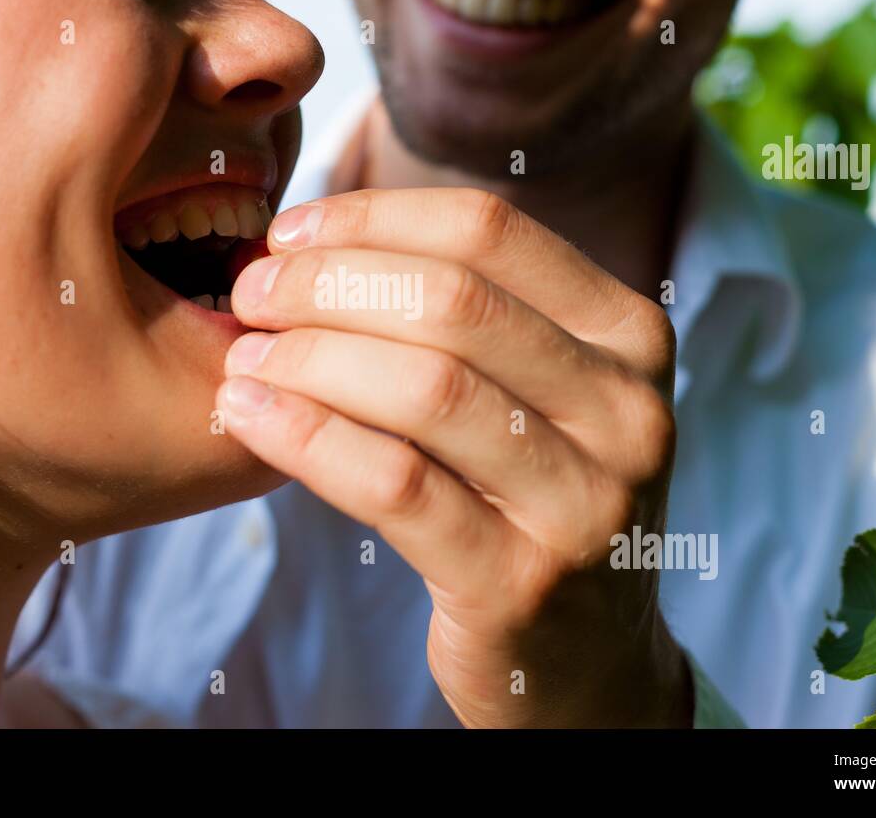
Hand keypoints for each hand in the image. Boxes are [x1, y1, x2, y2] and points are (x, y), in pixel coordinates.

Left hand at [218, 188, 691, 727]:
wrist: (585, 658)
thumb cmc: (530, 499)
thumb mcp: (538, 393)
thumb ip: (468, 317)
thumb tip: (315, 242)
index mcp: (630, 338)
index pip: (488, 232)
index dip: (371, 218)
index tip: (289, 234)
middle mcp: (627, 411)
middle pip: (453, 302)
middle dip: (328, 285)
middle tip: (250, 297)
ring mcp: (584, 502)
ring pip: (426, 388)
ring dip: (310, 359)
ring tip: (245, 358)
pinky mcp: (520, 583)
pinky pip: (394, 485)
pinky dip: (307, 438)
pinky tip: (248, 416)